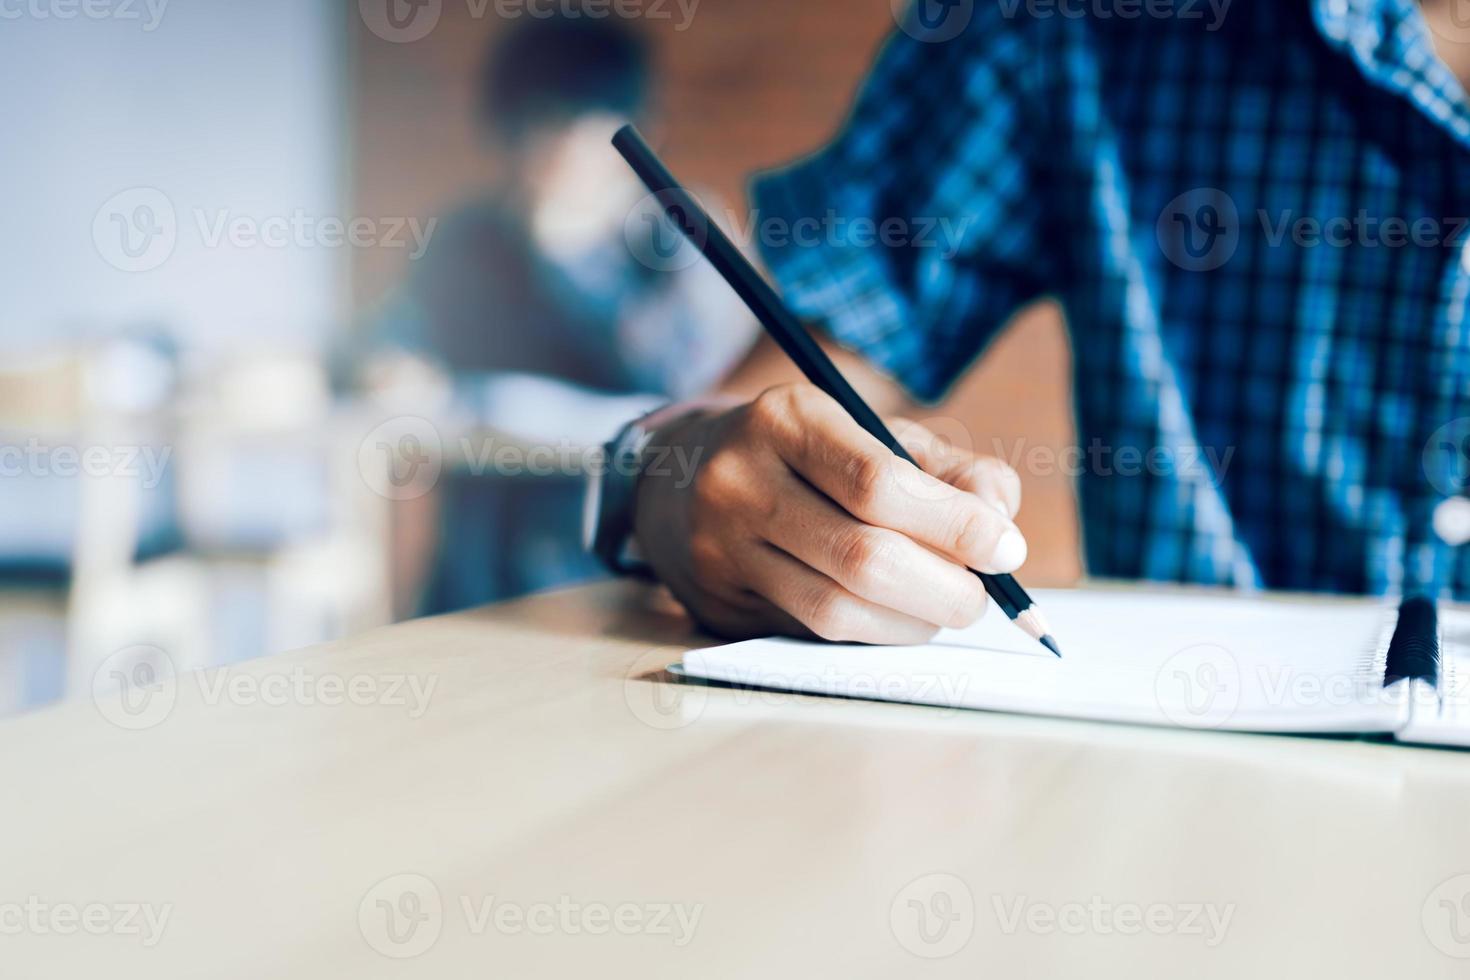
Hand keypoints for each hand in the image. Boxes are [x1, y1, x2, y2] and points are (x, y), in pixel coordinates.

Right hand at [633, 384, 1027, 643]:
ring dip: (912, 623)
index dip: (955, 525)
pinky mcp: (718, 600)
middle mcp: (741, 479)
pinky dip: (874, 633)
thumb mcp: (877, 435)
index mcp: (787, 418)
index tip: (1007, 550)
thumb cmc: (812, 455)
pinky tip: (897, 618)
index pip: (879, 483)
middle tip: (981, 599)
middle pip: (861, 556)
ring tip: (943, 608)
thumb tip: (1000, 524)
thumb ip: (950, 470)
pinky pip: (812, 632)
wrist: (687, 476)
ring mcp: (721, 546)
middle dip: (944, 589)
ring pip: (835, 609)